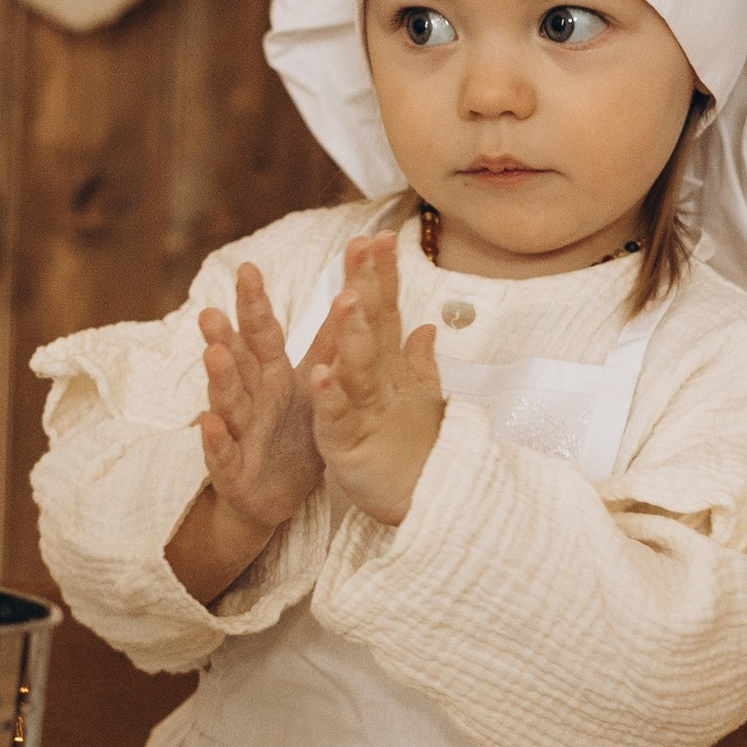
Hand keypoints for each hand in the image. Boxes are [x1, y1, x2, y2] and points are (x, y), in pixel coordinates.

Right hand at [198, 263, 325, 533]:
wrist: (274, 496)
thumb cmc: (291, 432)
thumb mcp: (313, 386)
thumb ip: (328, 344)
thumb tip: (352, 293)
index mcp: (271, 375)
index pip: (262, 334)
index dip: (256, 304)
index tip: (248, 268)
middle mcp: (251, 397)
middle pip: (239, 361)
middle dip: (226, 334)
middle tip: (212, 307)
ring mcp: (238, 432)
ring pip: (228, 401)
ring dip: (220, 377)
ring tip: (213, 353)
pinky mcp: (231, 470)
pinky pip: (223, 454)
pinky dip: (216, 440)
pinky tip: (209, 423)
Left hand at [309, 234, 444, 528]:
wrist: (423, 509)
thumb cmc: (415, 455)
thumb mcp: (415, 403)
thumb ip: (417, 362)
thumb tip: (425, 325)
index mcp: (390, 372)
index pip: (386, 314)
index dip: (382, 276)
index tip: (377, 237)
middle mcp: (382, 386)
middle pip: (375, 330)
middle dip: (369, 289)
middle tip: (364, 249)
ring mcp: (367, 414)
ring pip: (359, 368)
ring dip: (353, 334)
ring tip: (346, 299)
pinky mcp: (348, 447)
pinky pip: (336, 419)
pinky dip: (331, 398)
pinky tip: (321, 373)